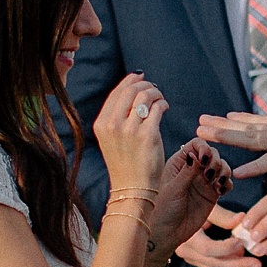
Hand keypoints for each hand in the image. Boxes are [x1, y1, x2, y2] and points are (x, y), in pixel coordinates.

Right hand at [92, 73, 167, 191]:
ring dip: (156, 93)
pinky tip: (164, 108)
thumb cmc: (125, 163)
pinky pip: (158, 108)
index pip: (117, 92)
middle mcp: (112, 125)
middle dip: (145, 85)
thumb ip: (117, 116)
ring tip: (160, 99)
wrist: (132, 189)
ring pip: (145, 96)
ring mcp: (129, 130)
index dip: (131, 80)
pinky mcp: (148, 136)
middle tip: (154, 89)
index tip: (141, 77)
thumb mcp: (112, 138)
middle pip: (131, 90)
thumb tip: (132, 87)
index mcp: (102, 124)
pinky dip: (163, 104)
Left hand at [150, 140, 234, 256]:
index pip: (196, 145)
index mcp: (179, 162)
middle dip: (215, 161)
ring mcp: (204, 181)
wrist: (168, 233)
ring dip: (224, 171)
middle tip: (209, 175)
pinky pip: (226, 183)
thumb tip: (197, 154)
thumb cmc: (163, 209)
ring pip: (222, 166)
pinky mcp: (212, 194)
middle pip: (212, 153)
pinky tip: (221, 191)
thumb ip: (188, 171)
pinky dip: (228, 184)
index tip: (205, 159)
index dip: (204, 148)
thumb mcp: (174, 188)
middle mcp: (193, 169)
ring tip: (218, 183)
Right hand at [174, 203, 264, 266]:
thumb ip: (223, 215)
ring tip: (250, 254)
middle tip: (257, 262)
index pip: (208, 249)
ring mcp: (191, 257)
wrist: (177, 210)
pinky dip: (229, 262)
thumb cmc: (191, 204)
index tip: (240, 242)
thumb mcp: (206, 207)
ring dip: (236, 263)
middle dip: (239, 264)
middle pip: (216, 263)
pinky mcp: (196, 260)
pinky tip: (239, 254)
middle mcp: (186, 251)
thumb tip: (240, 220)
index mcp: (186, 237)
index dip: (226, 248)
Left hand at [196, 98, 266, 177]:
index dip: (243, 119)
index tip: (226, 116)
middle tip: (200, 122)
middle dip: (223, 125)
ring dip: (225, 136)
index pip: (263, 121)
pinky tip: (236, 171)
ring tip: (202, 134)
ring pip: (250, 137)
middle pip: (248, 127)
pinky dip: (253, 167)